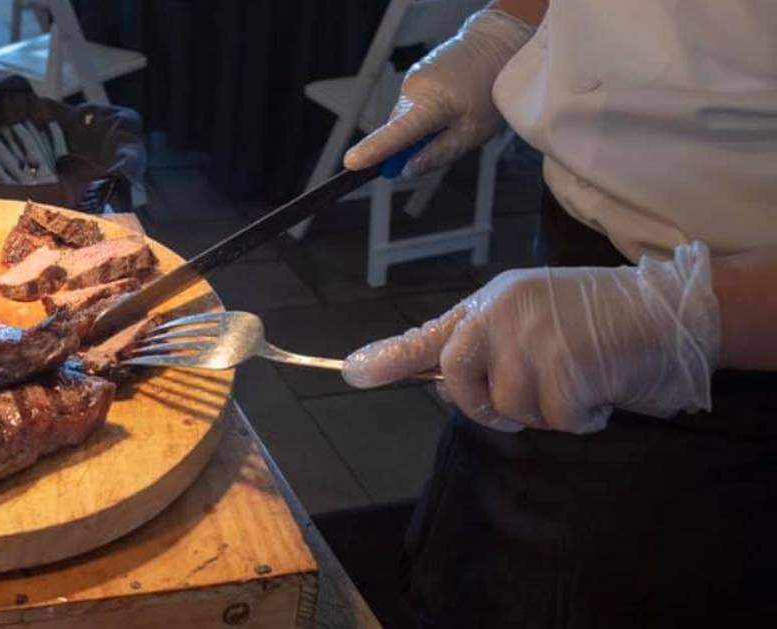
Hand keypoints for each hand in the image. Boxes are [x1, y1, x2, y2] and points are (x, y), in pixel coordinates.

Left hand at [342, 243, 720, 433]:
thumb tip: (418, 380)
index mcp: (490, 304)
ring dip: (548, 411)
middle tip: (534, 394)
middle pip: (460, 384)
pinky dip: (582, 418)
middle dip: (491, 405)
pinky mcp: (568, 362)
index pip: (429, 335)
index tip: (351, 373)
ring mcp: (534, 335)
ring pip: (511, 408)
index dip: (390, 358)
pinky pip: (556, 419)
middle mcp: (503, 313)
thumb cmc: (594, 323)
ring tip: (579, 378)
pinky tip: (601, 387)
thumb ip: (478, 348)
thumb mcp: (528, 323)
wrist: (667, 310)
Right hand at [343, 9, 533, 176]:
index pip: (396, 134)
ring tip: (454, 115)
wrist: (496, 44)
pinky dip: (423, 110)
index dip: (373, 150)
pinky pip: (411, 103)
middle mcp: (414, 90)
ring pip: (405, 117)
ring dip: (421, 126)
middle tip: (442, 143)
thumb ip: (438, 153)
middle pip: (398, 130)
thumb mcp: (473, 132)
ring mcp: (412, 79)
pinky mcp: (414, 74)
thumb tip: (408, 170)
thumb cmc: (490, 88)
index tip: (352, 162)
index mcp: (431, 105)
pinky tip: (449, 102)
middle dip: (410, 145)